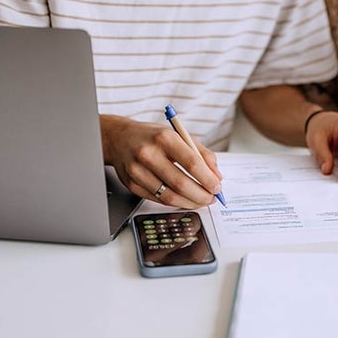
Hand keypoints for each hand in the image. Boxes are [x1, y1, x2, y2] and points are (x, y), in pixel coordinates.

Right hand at [99, 115, 221, 209]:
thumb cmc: (153, 137)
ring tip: (200, 201)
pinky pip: (158, 200)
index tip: (217, 187)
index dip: (208, 179)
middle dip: (201, 195)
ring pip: (169, 196)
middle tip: (211, 198)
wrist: (119, 138)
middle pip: (181, 183)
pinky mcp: (131, 185)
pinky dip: (174, 203)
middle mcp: (148, 154)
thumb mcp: (180, 135)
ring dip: (189, 203)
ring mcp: (137, 171)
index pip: (191, 163)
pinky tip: (184, 199)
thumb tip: (216, 176)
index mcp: (164, 138)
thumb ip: (202, 153)